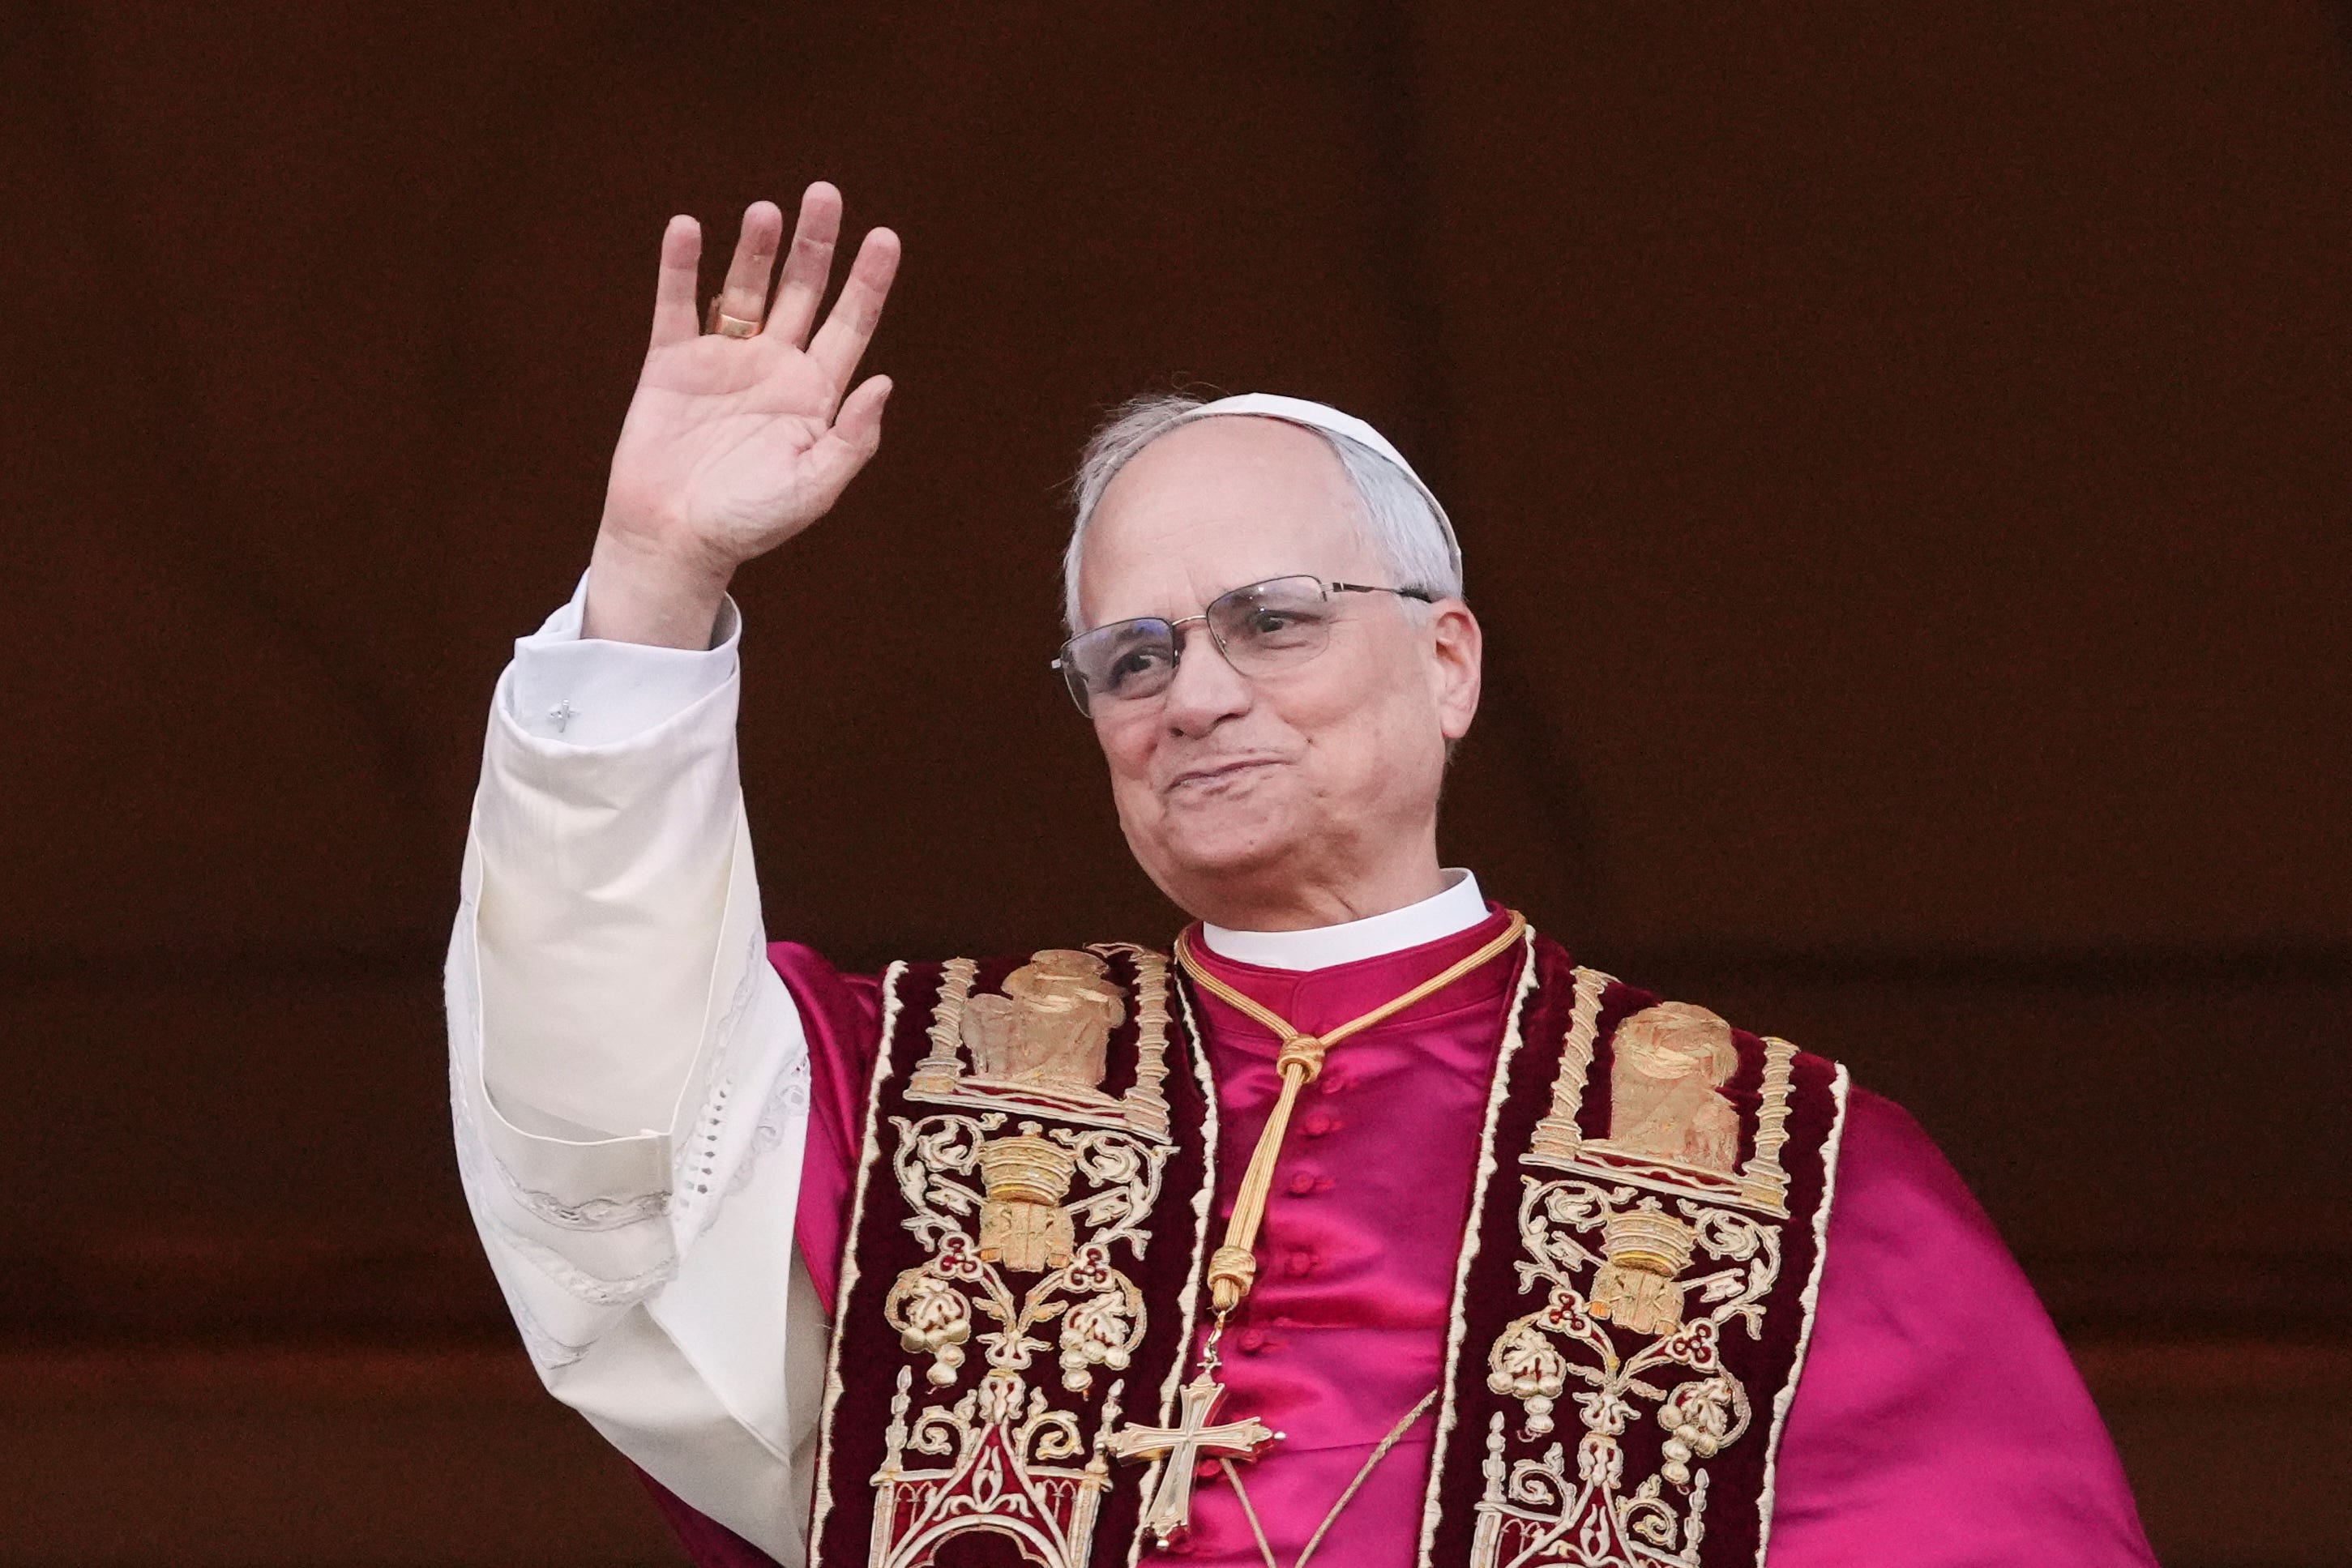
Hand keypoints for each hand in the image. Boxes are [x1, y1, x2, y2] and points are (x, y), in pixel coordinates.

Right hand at [586, 184, 900, 646]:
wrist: (672, 540)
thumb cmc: (748, 523)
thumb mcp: (812, 488)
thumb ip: (851, 440)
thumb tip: (884, 383)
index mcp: (815, 393)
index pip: (850, 324)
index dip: (868, 281)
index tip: (885, 237)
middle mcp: (774, 366)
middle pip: (803, 290)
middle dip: (816, 244)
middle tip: (825, 193)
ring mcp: (723, 359)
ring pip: (745, 288)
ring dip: (756, 249)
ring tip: (767, 212)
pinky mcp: (671, 361)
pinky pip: (677, 304)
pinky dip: (681, 266)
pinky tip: (689, 229)